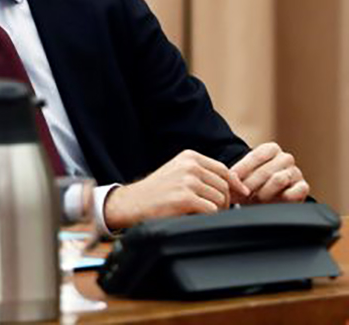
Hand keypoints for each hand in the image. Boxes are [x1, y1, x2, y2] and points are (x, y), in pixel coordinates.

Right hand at [103, 150, 249, 229]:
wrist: (132, 202)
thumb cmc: (156, 191)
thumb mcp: (178, 172)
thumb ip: (202, 173)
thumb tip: (235, 183)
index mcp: (189, 157)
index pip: (223, 169)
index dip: (235, 184)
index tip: (241, 193)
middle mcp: (190, 166)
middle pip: (224, 186)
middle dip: (224, 201)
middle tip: (214, 209)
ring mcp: (187, 182)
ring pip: (220, 199)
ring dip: (216, 210)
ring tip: (201, 213)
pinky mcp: (185, 199)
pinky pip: (211, 210)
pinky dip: (207, 216)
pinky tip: (195, 216)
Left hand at [230, 142, 308, 203]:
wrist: (266, 202)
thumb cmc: (251, 186)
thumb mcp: (241, 178)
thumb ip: (235, 176)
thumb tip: (229, 177)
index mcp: (271, 149)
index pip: (256, 156)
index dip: (242, 169)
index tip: (232, 180)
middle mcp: (286, 158)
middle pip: (265, 170)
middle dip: (250, 184)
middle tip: (242, 194)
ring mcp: (296, 172)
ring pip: (279, 179)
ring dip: (263, 192)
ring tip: (255, 198)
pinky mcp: (303, 188)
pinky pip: (295, 192)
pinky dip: (281, 198)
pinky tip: (272, 202)